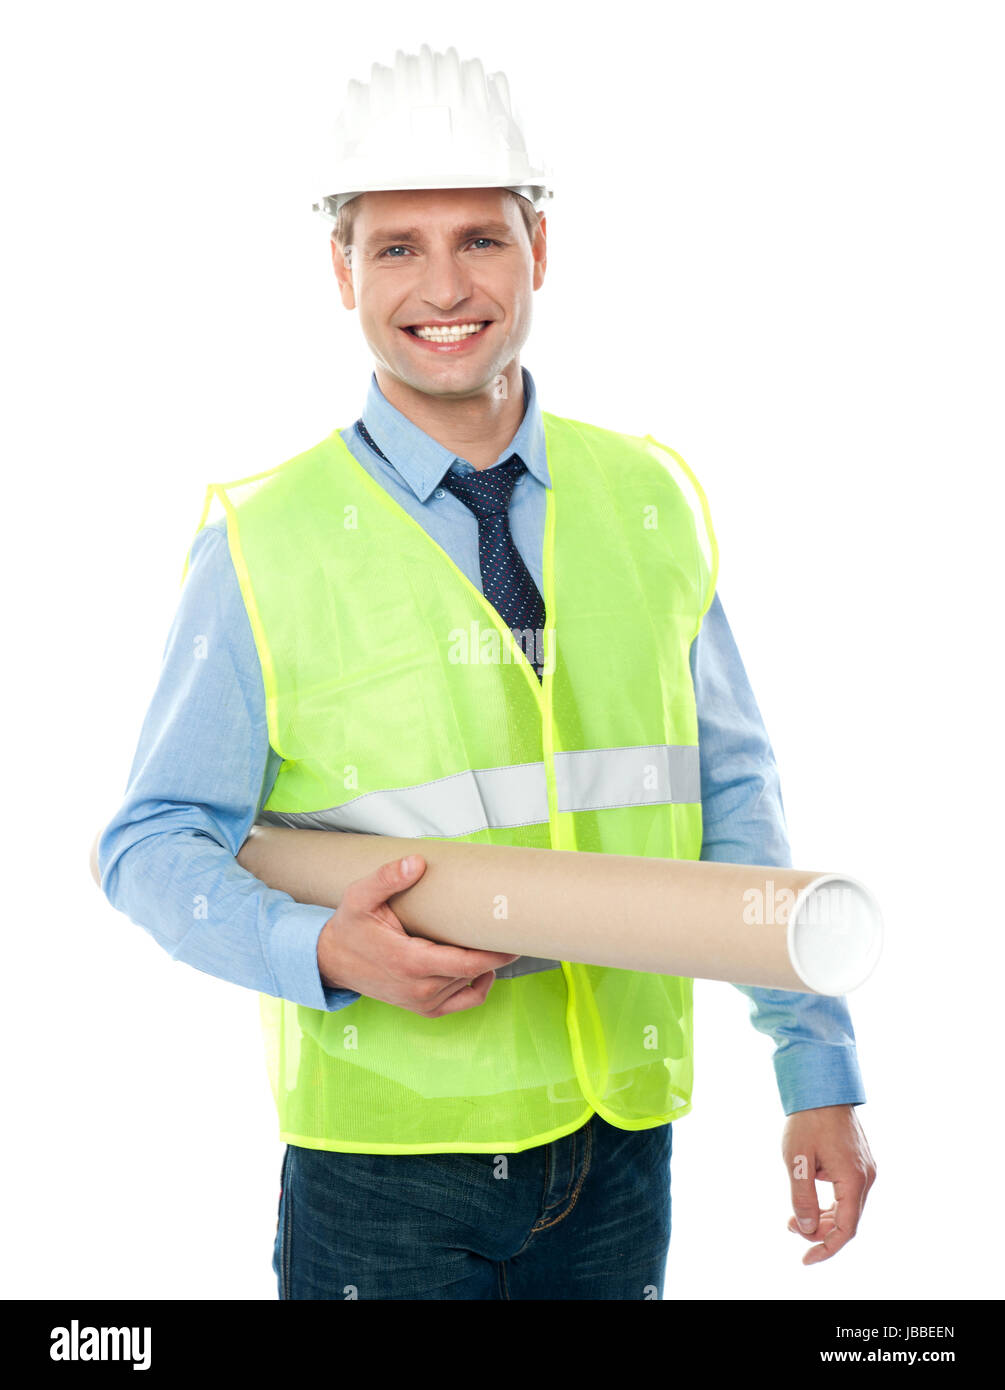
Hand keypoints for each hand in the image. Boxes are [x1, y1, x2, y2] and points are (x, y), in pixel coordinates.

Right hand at [317, 853, 520, 1017]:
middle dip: (495, 954)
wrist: (331, 962)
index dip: (495, 954)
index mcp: (409, 961)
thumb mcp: (360, 897)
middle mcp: (419, 987)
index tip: (513, 937)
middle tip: (511, 930)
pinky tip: (483, 971)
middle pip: (472, 973)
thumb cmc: (349, 928)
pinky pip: (462, 1004)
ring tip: (491, 940)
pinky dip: (478, 989)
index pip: (466, 964)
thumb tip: (417, 862)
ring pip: (468, 985)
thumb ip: (387, 878)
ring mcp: (421, 1001)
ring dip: (483, 966)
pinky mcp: (422, 1008)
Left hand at [781, 1103, 875, 1263]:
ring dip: (823, 1218)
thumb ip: (801, 1197)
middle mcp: (865, 1177)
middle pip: (847, 1221)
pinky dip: (830, 1203)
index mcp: (853, 1179)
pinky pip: (847, 1193)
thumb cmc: (807, 1120)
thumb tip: (805, 1229)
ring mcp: (865, 1169)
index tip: (805, 1259)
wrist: (821, 1086)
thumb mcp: (796, 1159)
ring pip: (848, 1208)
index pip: (845, 1229)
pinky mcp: (860, 1162)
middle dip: (818, 1231)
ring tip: (793, 1216)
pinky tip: (809, 1199)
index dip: (826, 1248)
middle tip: (789, 1225)